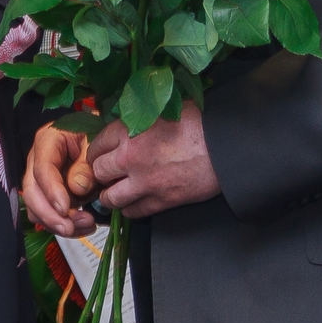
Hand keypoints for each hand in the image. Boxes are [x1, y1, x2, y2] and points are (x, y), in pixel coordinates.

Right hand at [22, 123, 95, 237]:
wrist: (99, 140)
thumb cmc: (95, 136)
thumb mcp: (95, 143)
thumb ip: (87, 165)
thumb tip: (77, 188)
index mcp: (47, 141)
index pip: (42, 168)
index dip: (51, 191)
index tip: (64, 209)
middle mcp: (37, 162)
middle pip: (32, 192)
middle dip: (49, 215)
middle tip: (70, 228)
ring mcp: (41, 181)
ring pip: (37, 209)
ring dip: (58, 224)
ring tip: (87, 225)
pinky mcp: (50, 196)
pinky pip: (49, 216)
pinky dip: (65, 225)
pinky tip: (84, 226)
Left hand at [90, 101, 220, 218]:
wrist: (225, 146)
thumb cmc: (199, 123)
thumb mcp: (162, 110)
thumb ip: (140, 120)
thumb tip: (128, 126)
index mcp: (128, 130)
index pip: (96, 144)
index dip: (96, 152)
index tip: (99, 156)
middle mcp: (130, 157)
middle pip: (98, 171)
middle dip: (101, 174)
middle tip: (106, 174)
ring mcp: (144, 181)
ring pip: (110, 197)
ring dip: (110, 196)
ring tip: (113, 193)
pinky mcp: (161, 200)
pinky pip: (134, 211)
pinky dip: (130, 210)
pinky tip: (133, 204)